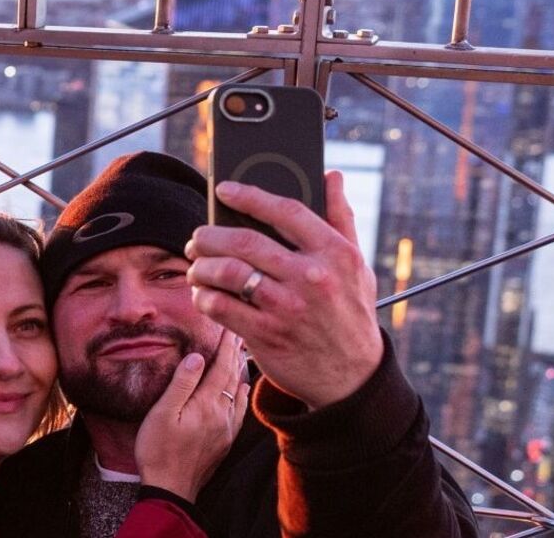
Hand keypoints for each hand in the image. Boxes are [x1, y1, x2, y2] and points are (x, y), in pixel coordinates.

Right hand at [135, 331, 250, 501]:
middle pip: (232, 376)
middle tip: (237, 333)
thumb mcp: (162, 414)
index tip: (229, 328)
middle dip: (234, 353)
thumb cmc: (159, 450)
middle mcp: (221, 414)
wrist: (171, 489)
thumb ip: (181, 384)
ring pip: (237, 392)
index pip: (220, 367)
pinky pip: (239, 410)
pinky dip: (242, 394)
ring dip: (239, 371)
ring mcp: (225, 428)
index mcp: (206, 404)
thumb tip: (198, 356)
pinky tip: (242, 389)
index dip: (225, 346)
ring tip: (241, 354)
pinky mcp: (224, 441)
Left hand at [185, 170, 385, 408]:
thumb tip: (331, 176)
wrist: (352, 377)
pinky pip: (221, 307)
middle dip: (210, 236)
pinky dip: (204, 297)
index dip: (250, 196)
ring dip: (201, 266)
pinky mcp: (267, 334)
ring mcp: (287, 307)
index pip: (286, 211)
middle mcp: (312, 277)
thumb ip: (341, 219)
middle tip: (197, 238)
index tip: (225, 189)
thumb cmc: (351, 313)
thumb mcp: (357, 265)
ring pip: (227, 272)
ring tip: (196, 266)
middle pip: (245, 241)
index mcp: (335, 253)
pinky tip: (203, 294)